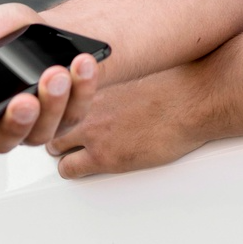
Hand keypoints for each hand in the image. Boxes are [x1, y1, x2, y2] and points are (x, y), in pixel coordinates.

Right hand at [0, 3, 102, 154]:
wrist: (50, 27)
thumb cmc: (11, 35)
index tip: (3, 105)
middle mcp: (16, 121)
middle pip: (18, 136)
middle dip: (25, 118)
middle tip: (29, 96)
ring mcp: (47, 118)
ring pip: (52, 125)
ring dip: (57, 99)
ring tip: (57, 71)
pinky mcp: (74, 109)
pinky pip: (80, 106)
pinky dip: (84, 85)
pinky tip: (82, 64)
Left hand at [46, 65, 209, 177]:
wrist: (191, 102)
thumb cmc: (174, 85)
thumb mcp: (135, 72)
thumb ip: (113, 79)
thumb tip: (111, 85)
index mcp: (93, 81)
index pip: (59, 94)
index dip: (61, 105)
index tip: (64, 110)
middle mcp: (86, 104)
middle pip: (51, 120)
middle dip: (57, 128)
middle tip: (68, 135)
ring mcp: (92, 131)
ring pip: (54, 146)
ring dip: (63, 150)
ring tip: (76, 154)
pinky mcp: (104, 157)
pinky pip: (68, 170)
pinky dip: (73, 171)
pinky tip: (86, 168)